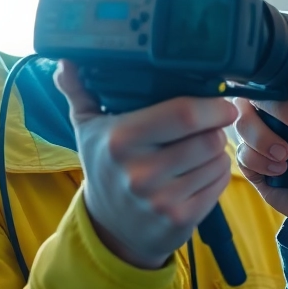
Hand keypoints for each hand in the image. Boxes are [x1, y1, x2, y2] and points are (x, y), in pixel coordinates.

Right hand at [54, 61, 237, 269]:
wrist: (110, 227)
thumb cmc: (105, 166)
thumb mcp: (87, 128)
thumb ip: (79, 91)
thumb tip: (66, 61)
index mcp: (121, 140)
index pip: (184, 114)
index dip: (212, 106)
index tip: (221, 102)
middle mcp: (140, 172)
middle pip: (208, 138)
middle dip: (216, 129)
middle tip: (208, 126)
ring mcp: (161, 200)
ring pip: (218, 160)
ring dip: (217, 151)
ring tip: (200, 149)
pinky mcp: (180, 219)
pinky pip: (220, 183)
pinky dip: (217, 173)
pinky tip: (200, 171)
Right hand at [235, 75, 287, 257]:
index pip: (282, 77)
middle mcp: (279, 114)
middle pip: (255, 95)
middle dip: (279, 112)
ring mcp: (263, 137)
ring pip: (241, 122)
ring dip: (264, 138)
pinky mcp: (253, 163)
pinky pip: (241, 153)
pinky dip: (259, 161)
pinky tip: (281, 171)